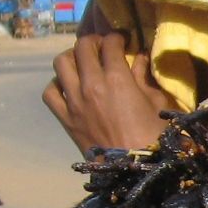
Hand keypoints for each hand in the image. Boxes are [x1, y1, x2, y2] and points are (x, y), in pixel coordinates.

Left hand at [44, 33, 173, 154]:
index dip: (117, 37)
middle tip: (102, 46)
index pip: (110, 44)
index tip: (122, 40)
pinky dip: (57, 83)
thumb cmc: (154, 137)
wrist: (132, 170)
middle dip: (93, 41)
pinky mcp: (65, 118)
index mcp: (117, 79)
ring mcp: (74, 101)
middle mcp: (91, 84)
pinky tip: (67, 85)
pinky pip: (50, 92)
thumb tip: (139, 58)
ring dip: (72, 57)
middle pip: (82, 47)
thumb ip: (144, 77)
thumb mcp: (156, 103)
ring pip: (61, 63)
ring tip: (81, 61)